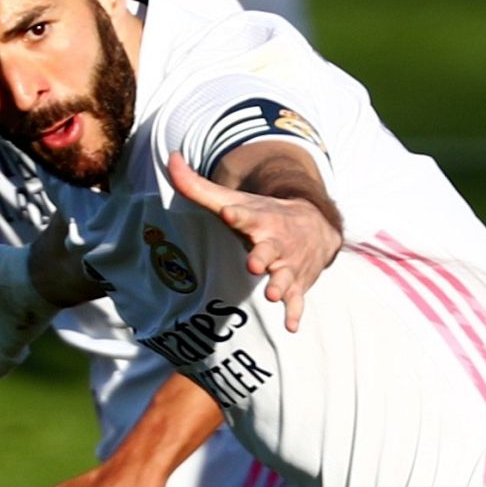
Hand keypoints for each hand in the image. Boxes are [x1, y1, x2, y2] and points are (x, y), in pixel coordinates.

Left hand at [168, 151, 341, 331]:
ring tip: (272, 294)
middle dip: (263, 255)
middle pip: (269, 248)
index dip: (238, 214)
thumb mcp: (233, 199)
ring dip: (280, 284)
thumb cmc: (262, 214)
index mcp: (258, 219)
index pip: (247, 215)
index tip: (229, 213)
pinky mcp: (298, 283)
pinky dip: (296, 312)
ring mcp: (288, 263)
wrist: (315, 224)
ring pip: (285, 275)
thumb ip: (197, 186)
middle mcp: (275, 241)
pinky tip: (291, 327)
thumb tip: (170, 159)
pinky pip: (299, 299)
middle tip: (254, 263)